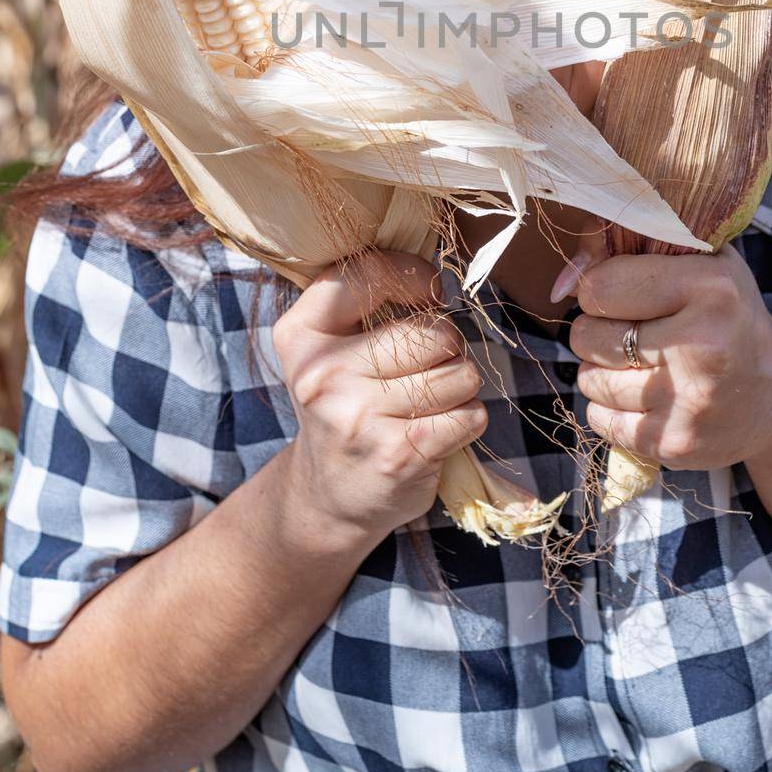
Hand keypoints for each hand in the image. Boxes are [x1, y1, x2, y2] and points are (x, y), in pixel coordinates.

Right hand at [273, 250, 486, 547]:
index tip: (426, 293)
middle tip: (425, 370)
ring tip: (428, 404)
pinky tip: (437, 432)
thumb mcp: (330, 350)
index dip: (412, 274)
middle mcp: (323, 373)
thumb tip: (438, 278)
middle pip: (433, 331)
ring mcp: (359, 416)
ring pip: (460, 372)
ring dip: (459, 387)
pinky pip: (469, 414)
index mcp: (301, 336)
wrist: (327, 499)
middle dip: (447, 347)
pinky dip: (467, 420)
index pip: (367, 273)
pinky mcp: (398, 455)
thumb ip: (367, 304)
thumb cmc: (345, 407)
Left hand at [556, 234, 771, 471]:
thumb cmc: (727, 315)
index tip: (618, 293)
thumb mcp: (699, 262)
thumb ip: (631, 245)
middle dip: (595, 330)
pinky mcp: (676, 443)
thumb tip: (562, 278)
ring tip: (636, 363)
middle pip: (587, 334)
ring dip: (600, 369)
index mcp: (711, 288)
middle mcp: (702, 345)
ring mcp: (688, 401)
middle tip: (626, 331)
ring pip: (589, 379)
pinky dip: (608, 407)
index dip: (598, 288)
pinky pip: (599, 419)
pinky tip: (641, 395)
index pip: (601, 285)